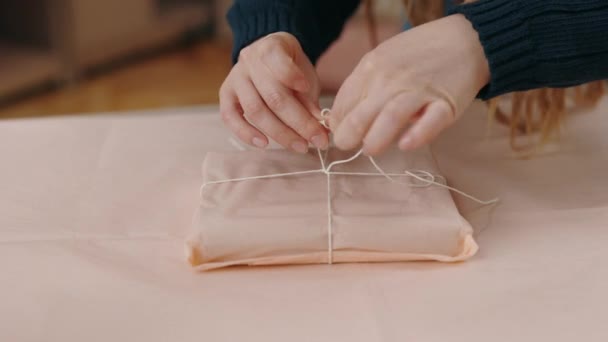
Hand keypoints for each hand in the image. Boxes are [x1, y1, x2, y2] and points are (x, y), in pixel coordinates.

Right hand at [219, 32, 327, 152]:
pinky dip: (246, 133)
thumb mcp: (305, 76)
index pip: (280, 63)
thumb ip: (310, 100)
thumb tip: (321, 128)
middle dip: (299, 123)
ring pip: (255, 110)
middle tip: (318, 140)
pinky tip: (264, 144)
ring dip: (280, 133)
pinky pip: (230, 117)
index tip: (313, 99)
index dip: (294, 80)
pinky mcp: (226, 95)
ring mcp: (235, 78)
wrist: (268, 60)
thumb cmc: (290, 70)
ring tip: (300, 146)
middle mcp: (249, 61)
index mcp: (271, 47)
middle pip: (273, 96)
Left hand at [330, 14, 489, 155]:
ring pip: (391, 117)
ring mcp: (420, 91)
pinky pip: (430, 122)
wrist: (464, 40)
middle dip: (348, 136)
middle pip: (362, 113)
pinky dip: (417, 135)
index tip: (340, 134)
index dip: (338, 123)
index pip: (345, 102)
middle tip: (348, 146)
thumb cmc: (417, 55)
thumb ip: (362, 85)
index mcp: (372, 67)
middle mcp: (392, 79)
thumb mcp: (382, 59)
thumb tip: (340, 120)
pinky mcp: (446, 104)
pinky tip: (405, 145)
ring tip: (370, 149)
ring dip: (376, 138)